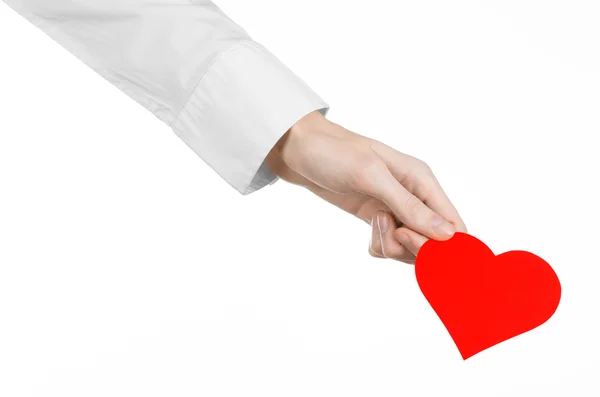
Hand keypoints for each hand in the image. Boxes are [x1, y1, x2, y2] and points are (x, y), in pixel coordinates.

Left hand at [265, 111, 466, 263]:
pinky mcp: (376, 219)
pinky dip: (379, 246)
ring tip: (372, 223)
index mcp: (423, 180)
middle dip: (411, 246)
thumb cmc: (334, 153)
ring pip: (409, 248)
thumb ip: (409, 206)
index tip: (409, 240)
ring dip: (392, 246)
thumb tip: (447, 235)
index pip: (454, 225)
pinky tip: (366, 232)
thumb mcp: (372, 176)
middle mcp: (414, 196)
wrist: (298, 150)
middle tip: (386, 229)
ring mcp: (395, 209)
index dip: (442, 245)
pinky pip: (389, 246)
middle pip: (434, 243)